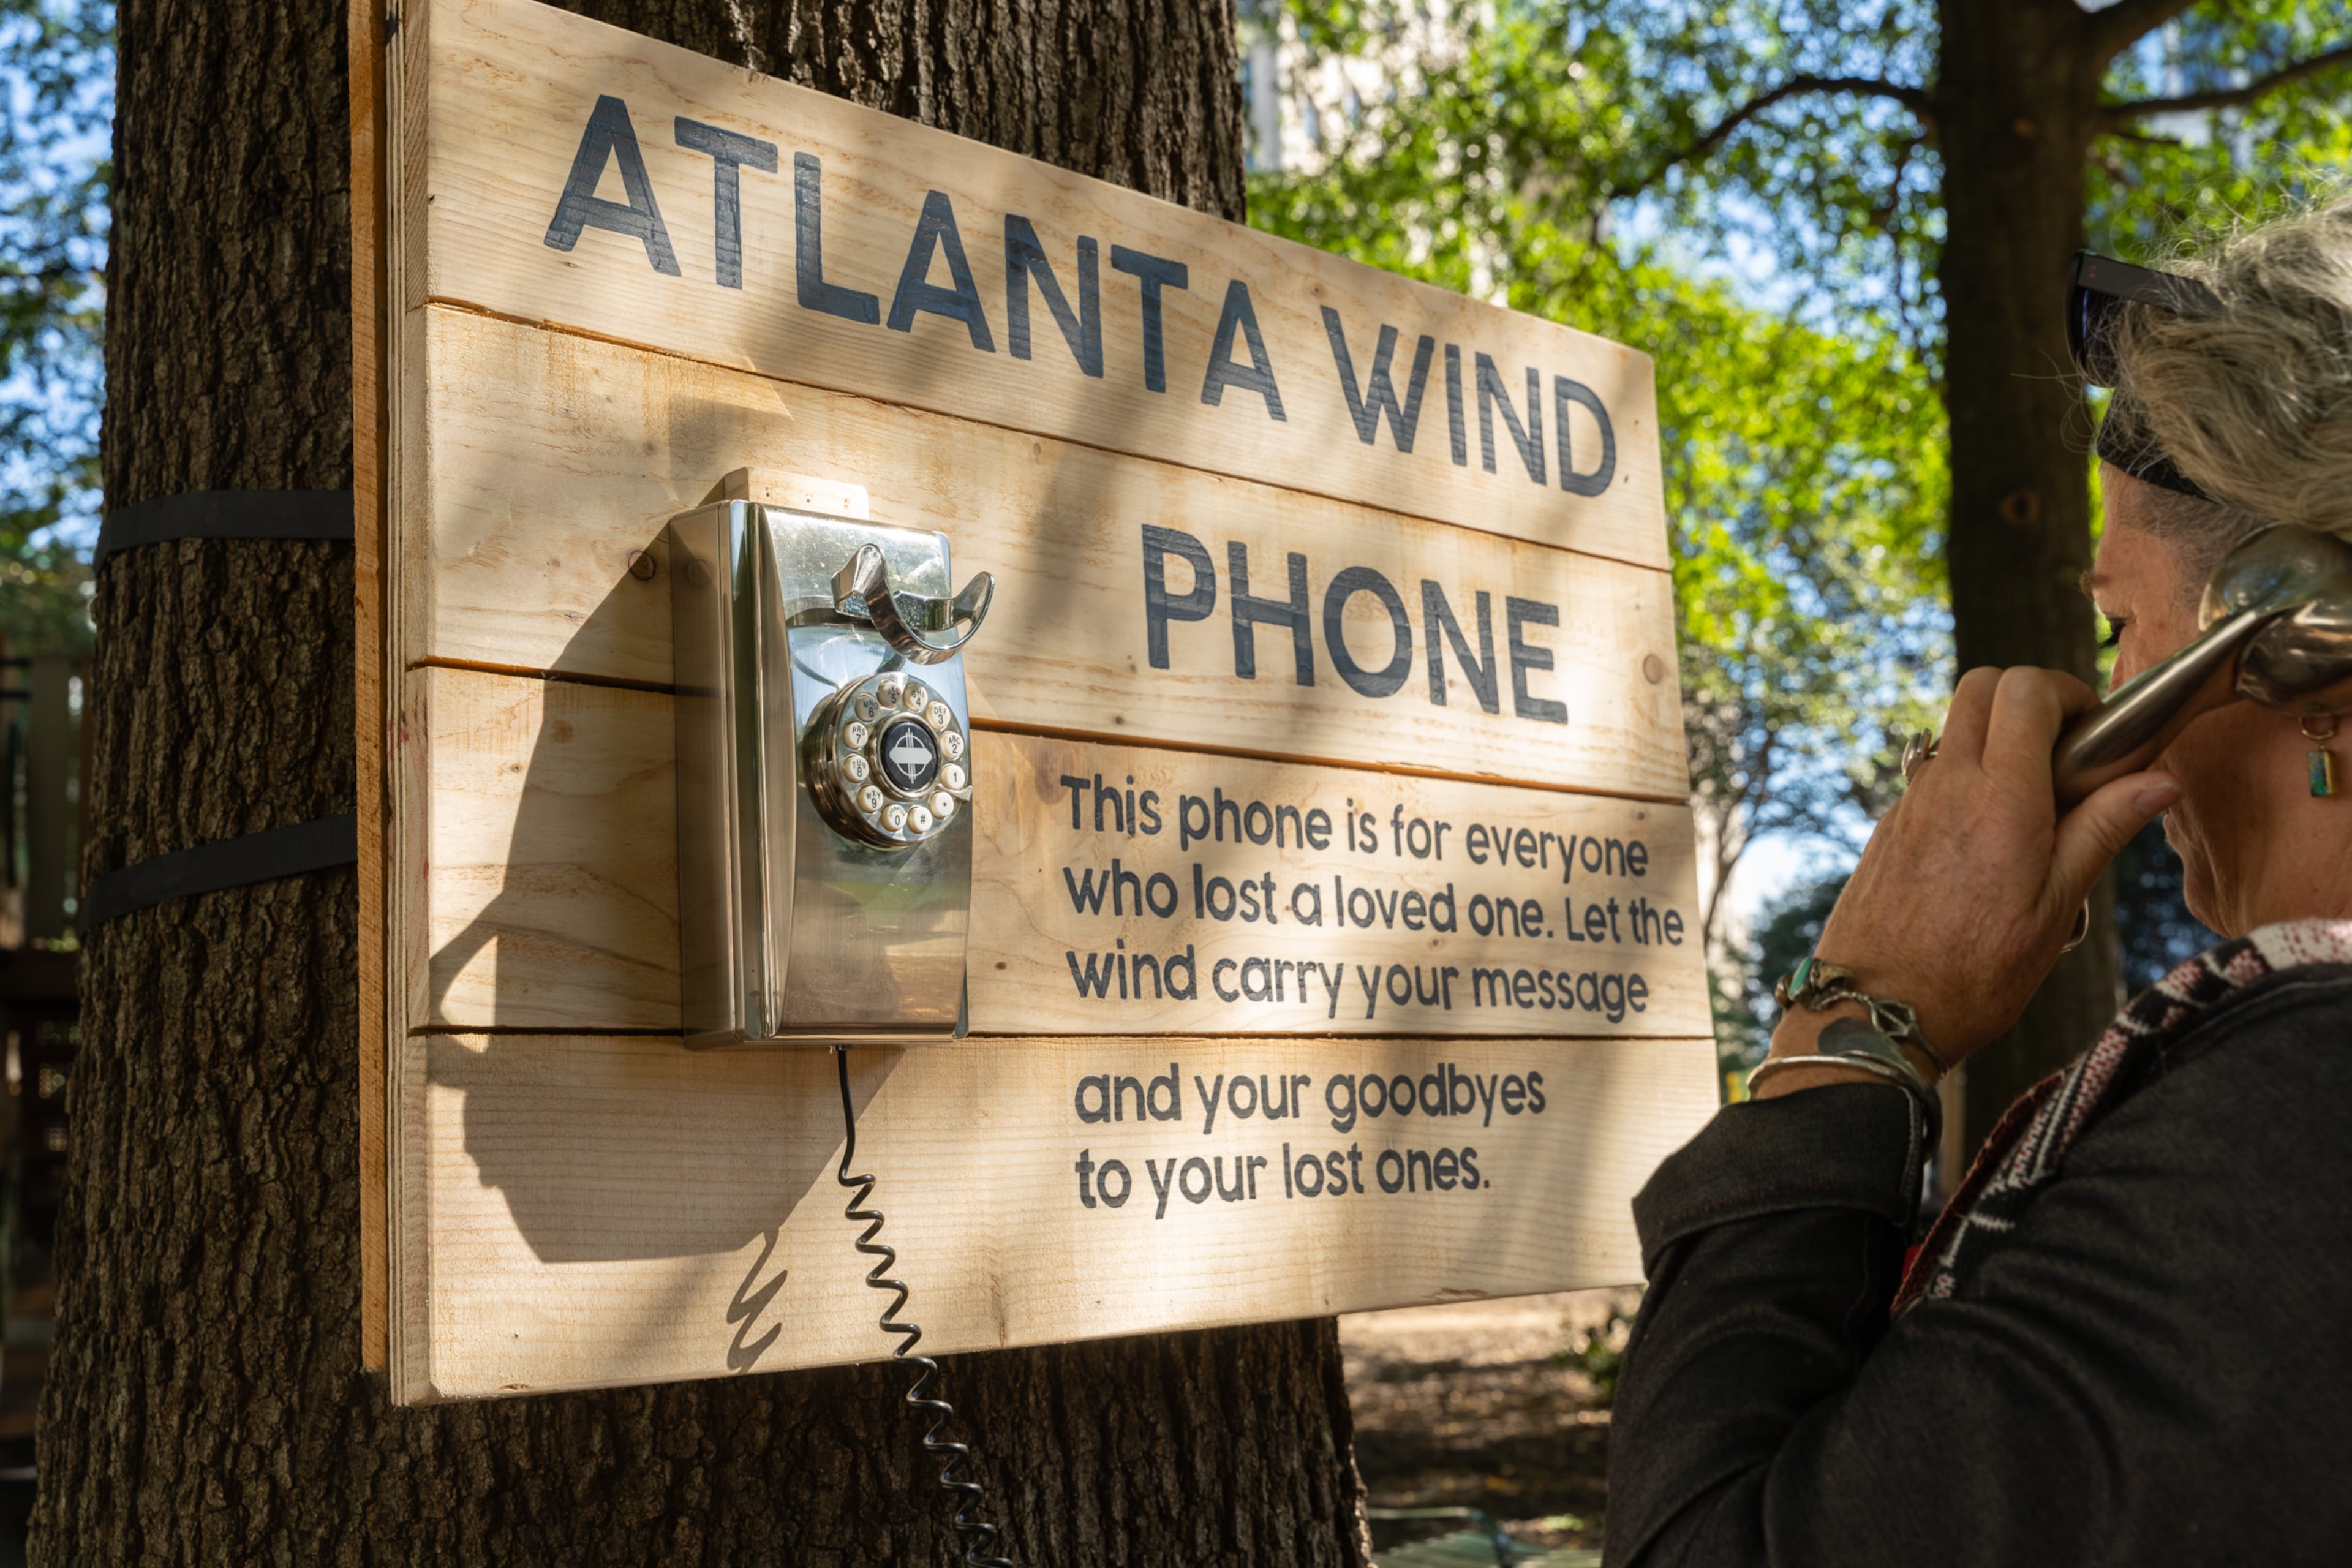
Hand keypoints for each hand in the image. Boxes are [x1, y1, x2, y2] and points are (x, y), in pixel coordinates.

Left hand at [1770, 666, 2179, 1075]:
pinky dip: (1965, 781)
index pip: (2024, 689)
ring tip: (2031, 807)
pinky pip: (1931, 775)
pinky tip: (1987, 842)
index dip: (2066, 693)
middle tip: (2065, 753)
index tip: (2093, 732)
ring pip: (1954, 730)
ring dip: (1996, 741)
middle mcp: (1946, 785)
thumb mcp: (2056, 907)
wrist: (1875, 1012)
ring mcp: (1909, 802)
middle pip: (1981, 686)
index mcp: (1999, 797)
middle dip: (2029, 698)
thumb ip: (2102, 831)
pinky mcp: (1888, 826)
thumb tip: (2160, 780)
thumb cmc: (1973, 973)